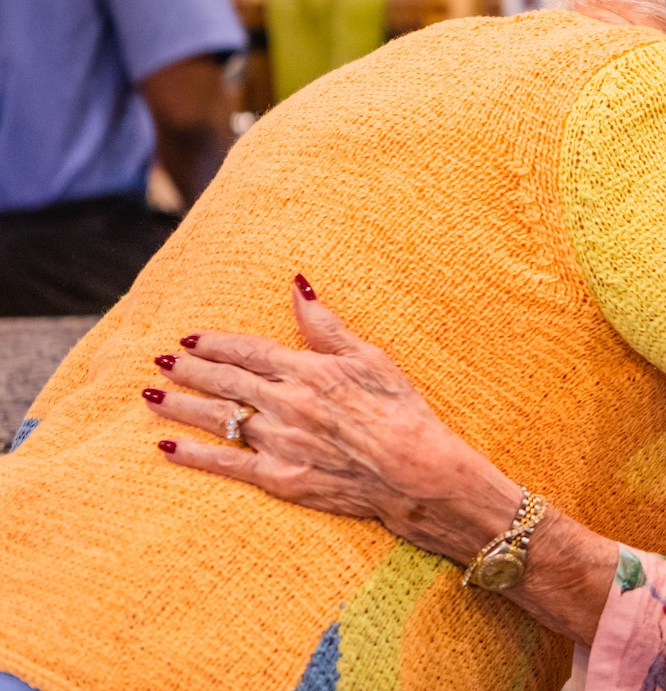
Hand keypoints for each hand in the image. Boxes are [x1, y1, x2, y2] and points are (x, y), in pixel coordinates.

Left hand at [146, 276, 519, 563]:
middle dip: (189, 369)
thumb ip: (326, 325)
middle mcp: (285, 403)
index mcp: (307, 371)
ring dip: (180, 405)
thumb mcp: (370, 357)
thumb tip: (298, 285)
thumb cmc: (401, 411)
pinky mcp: (279, 478)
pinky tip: (167, 448)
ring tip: (151, 396)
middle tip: (161, 361)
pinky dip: (194, 455)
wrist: (415, 471)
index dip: (217, 343)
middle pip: (225, 381)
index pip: (249, 350)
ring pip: (218, 418)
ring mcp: (279, 442)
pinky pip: (226, 465)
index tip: (191, 338)